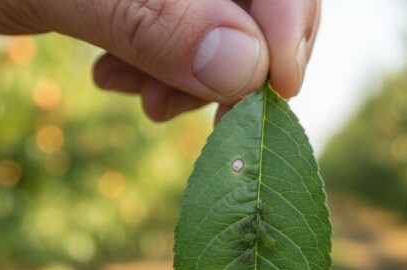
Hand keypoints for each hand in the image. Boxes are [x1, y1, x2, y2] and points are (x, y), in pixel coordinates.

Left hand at [0, 0, 318, 121]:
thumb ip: (154, 19)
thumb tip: (247, 71)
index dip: (289, 22)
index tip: (277, 89)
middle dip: (240, 59)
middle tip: (200, 114)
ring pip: (227, 23)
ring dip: (196, 74)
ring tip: (139, 99)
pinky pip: (188, 33)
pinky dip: (166, 68)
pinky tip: (117, 78)